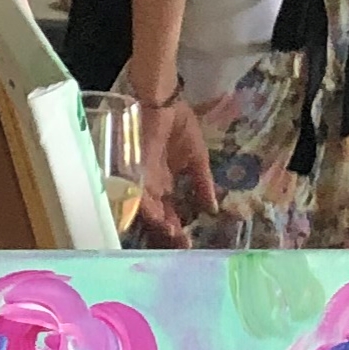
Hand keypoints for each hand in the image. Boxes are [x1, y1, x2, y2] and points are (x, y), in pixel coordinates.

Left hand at [135, 89, 214, 247]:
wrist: (165, 102)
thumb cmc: (180, 125)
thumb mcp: (198, 157)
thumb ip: (204, 183)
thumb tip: (214, 208)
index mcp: (165, 185)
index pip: (170, 214)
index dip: (178, 229)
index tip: (189, 245)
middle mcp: (151, 188)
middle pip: (158, 217)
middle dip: (168, 234)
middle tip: (181, 247)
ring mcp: (141, 181)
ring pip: (148, 210)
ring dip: (160, 224)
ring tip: (173, 236)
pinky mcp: (134, 171)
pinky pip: (139, 193)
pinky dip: (148, 206)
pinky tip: (159, 218)